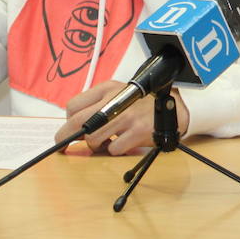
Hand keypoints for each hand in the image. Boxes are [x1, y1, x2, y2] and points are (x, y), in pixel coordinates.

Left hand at [54, 80, 189, 155]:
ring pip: (92, 139)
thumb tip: (72, 128)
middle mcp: (115, 100)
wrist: (173, 109)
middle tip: (67, 145)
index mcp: (108, 88)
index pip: (73, 105)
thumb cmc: (141, 105)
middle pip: (77, 123)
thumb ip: (97, 105)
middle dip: (68, 138)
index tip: (70, 129)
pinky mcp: (137, 131)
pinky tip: (122, 144)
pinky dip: (115, 150)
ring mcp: (127, 116)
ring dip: (96, 146)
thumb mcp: (119, 94)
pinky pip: (113, 149)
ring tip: (106, 142)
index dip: (67, 121)